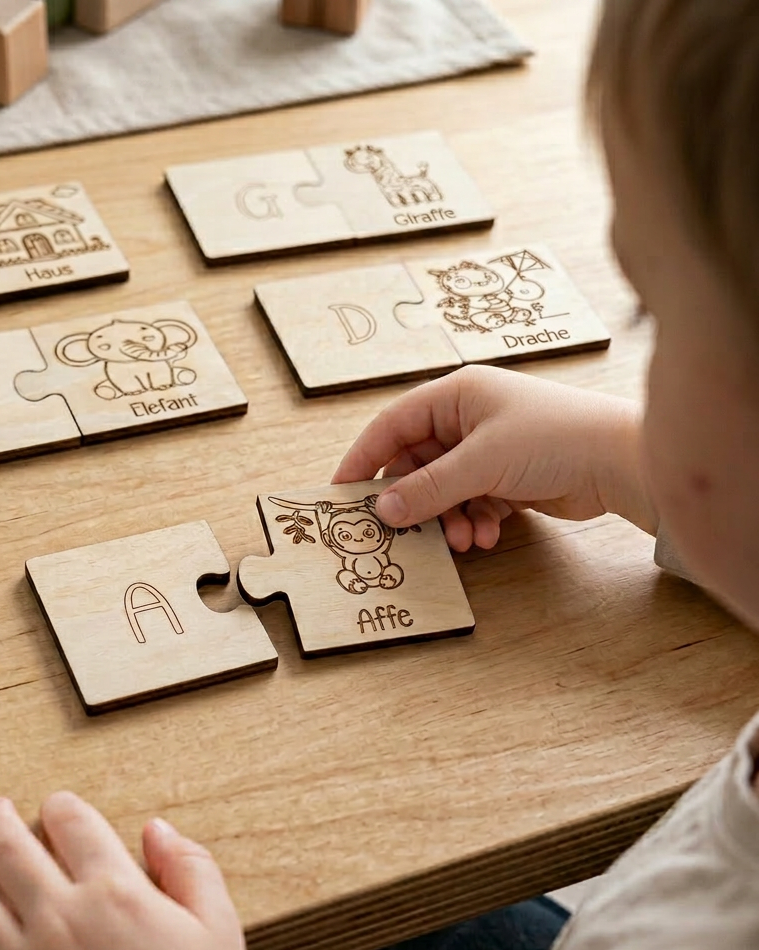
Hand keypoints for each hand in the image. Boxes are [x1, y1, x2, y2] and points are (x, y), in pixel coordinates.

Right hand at [334, 365, 656, 551]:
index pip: (392, 426)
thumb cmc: (553, 439)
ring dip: (448, 519)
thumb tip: (382, 511)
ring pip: (444, 490)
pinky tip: (489, 535)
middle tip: (404, 532)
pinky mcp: (507, 478)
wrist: (622, 462)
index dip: (364, 458)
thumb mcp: (481, 462)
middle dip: (416, 501)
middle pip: (417, 464)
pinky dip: (474, 522)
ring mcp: (488, 449)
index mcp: (456, 396)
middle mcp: (468, 419)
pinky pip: (471, 503)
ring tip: (463, 541)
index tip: (341, 492)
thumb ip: (428, 488)